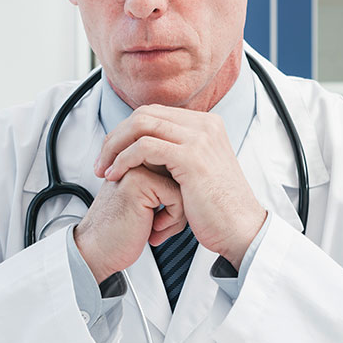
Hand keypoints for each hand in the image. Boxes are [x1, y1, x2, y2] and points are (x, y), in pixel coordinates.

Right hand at [73, 166, 187, 283]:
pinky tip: (154, 229)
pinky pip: (177, 196)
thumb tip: (190, 183)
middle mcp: (133, 162)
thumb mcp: (143, 205)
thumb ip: (161, 187)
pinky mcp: (139, 182)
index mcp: (133, 164)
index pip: (175, 171)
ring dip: (177, 213)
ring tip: (158, 227)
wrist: (97, 251)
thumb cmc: (119, 233)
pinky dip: (173, 218)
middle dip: (179, 204)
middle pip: (181, 175)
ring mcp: (134, 169)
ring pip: (182, 185)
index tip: (161, 217)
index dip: (175, 198)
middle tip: (163, 223)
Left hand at [94, 104, 266, 267]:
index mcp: (207, 124)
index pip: (154, 113)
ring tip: (104, 170)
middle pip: (144, 114)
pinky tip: (116, 175)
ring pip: (141, 126)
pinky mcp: (191, 157)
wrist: (241, 229)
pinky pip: (145, 147)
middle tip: (101, 161)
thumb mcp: (199, 171)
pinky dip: (124, 159)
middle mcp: (205, 125)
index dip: (127, 131)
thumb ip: (179, 153)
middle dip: (116, 137)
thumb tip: (147, 147)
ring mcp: (200, 138)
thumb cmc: (218, 209)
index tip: (111, 153)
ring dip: (115, 147)